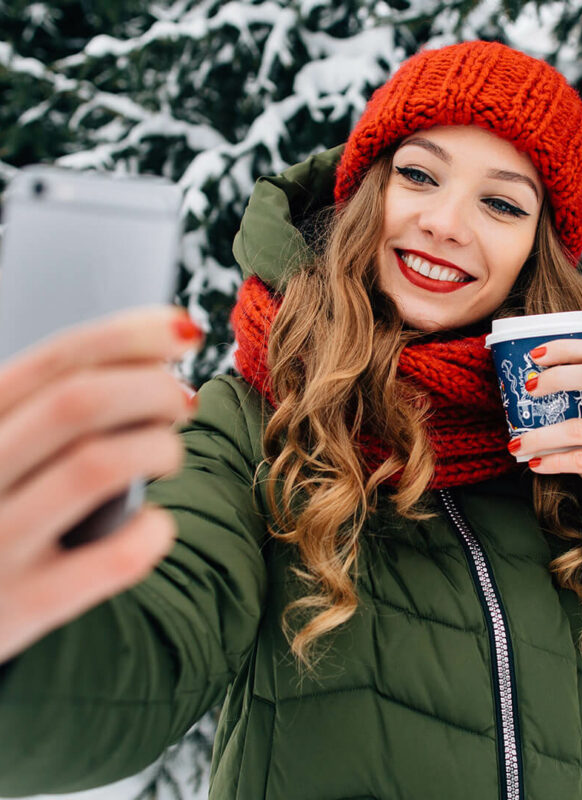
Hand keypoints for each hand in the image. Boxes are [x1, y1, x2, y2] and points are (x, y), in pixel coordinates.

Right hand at [0, 306, 203, 663]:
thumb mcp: (3, 446)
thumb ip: (50, 410)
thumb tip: (154, 359)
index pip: (57, 360)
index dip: (131, 336)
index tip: (185, 331)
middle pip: (80, 402)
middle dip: (154, 389)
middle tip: (184, 403)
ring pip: (98, 465)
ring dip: (159, 448)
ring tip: (169, 455)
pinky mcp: (23, 605)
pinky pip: (115, 557)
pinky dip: (153, 531)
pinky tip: (155, 526)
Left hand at [509, 339, 581, 537]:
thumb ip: (563, 411)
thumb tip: (515, 399)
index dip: (568, 348)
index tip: (534, 355)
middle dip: (559, 377)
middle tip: (527, 389)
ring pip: (581, 428)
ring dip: (542, 436)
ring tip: (516, 443)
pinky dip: (554, 461)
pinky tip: (534, 464)